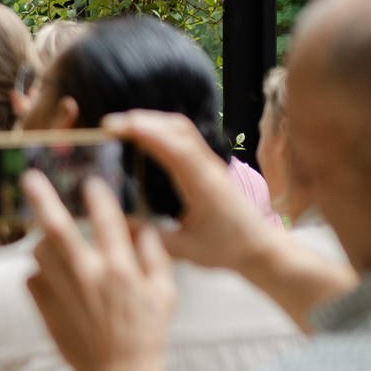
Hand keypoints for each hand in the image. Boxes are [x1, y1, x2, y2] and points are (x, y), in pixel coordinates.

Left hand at [20, 166, 175, 370]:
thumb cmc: (147, 333)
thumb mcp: (165, 294)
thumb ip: (155, 256)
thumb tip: (143, 226)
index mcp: (120, 270)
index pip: (106, 220)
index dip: (98, 195)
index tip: (91, 179)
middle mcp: (87, 276)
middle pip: (57, 228)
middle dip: (42, 198)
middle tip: (29, 177)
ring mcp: (61, 292)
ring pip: (39, 251)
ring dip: (44, 241)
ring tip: (52, 241)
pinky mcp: (44, 307)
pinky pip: (31, 278)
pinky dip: (38, 272)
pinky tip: (53, 277)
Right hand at [105, 111, 272, 273]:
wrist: (261, 247)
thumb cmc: (227, 249)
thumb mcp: (185, 250)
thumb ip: (151, 237)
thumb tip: (116, 222)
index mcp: (203, 185)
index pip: (174, 148)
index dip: (144, 132)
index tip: (114, 128)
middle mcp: (208, 167)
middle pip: (178, 128)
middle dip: (142, 120)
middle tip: (109, 126)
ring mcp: (210, 163)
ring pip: (182, 128)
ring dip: (152, 121)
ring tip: (121, 127)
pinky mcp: (209, 166)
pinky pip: (184, 137)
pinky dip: (161, 129)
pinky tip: (144, 137)